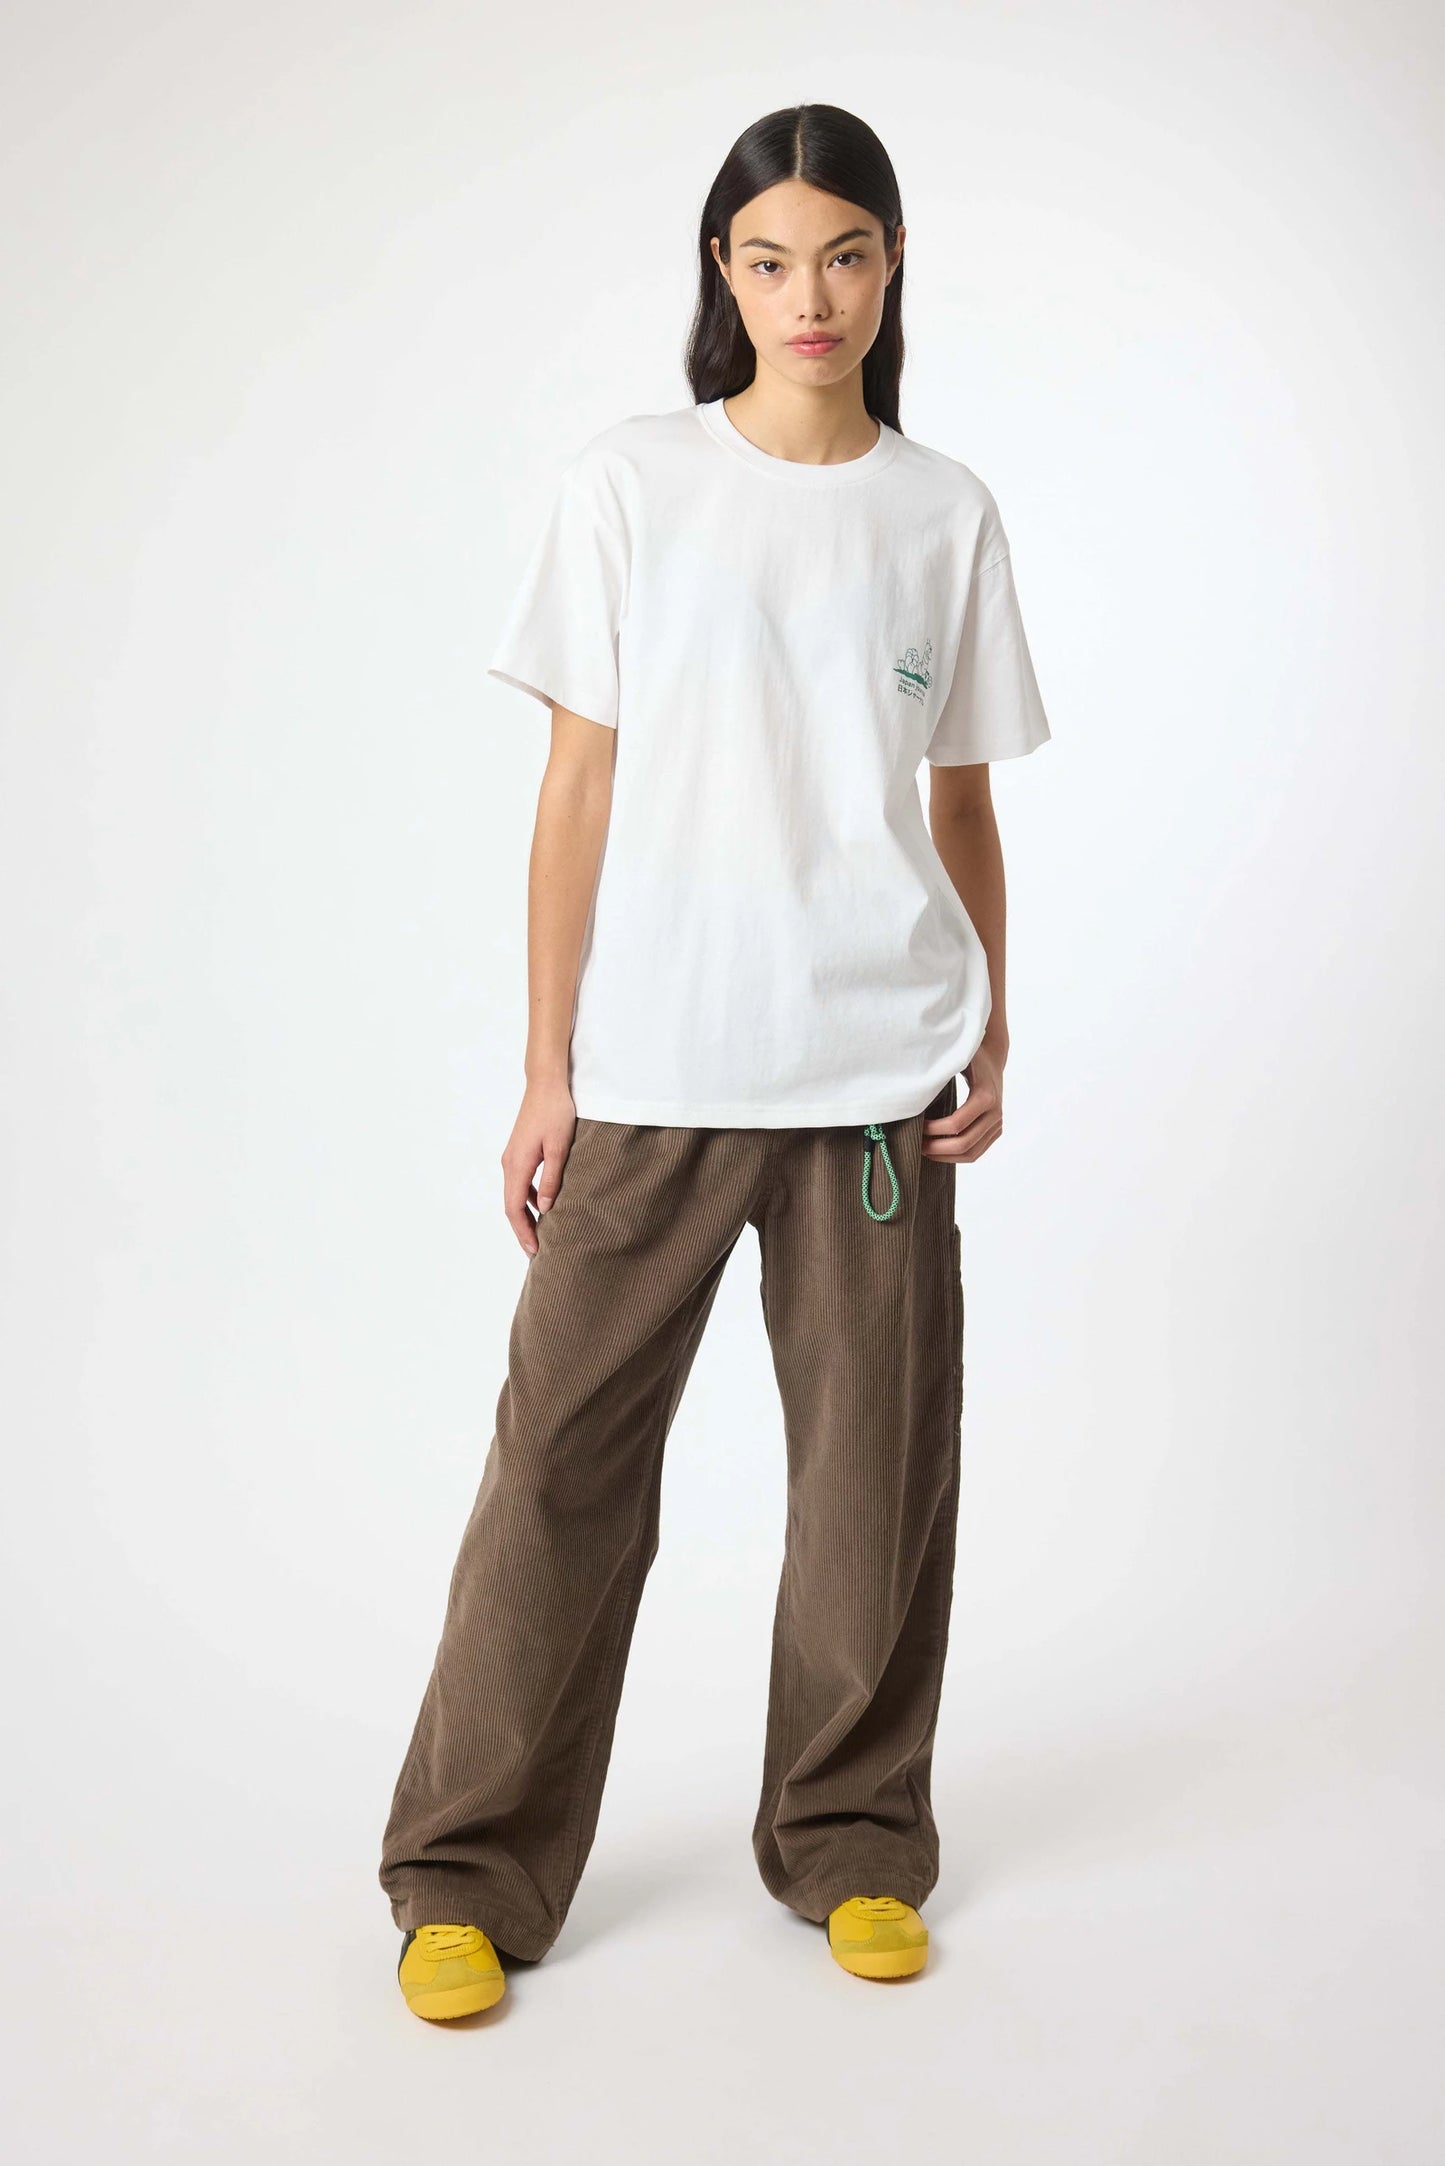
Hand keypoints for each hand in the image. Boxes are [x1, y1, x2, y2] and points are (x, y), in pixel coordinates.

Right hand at [501, 1082, 577, 1255]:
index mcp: (517, 1165)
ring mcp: (512, 1157)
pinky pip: (519, 1182)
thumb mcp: (560, 1147)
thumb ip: (552, 1179)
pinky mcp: (519, 1151)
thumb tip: (544, 1209)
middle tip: (536, 1252)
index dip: (523, 1232)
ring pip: (514, 1194)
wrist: (546, 1083)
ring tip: (540, 1234)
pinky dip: (527, 1199)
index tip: (534, 1251)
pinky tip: (541, 1206)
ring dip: (524, 1215)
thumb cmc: (556, 1112)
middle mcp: (509, 1163)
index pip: (514, 1208)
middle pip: (511, 1205)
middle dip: (522, 1230)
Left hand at [921, 1039, 1005, 1163]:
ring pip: (971, 1154)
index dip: (932, 1130)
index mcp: (986, 1096)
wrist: (991, 1058)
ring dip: (945, 1156)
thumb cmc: (967, 1057)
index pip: (956, 1124)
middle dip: (936, 1148)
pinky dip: (955, 1156)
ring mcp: (997, 1124)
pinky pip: (976, 1153)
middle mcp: (995, 1113)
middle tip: (916, 1145)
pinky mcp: (996, 1131)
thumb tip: (912, 1089)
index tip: (917, 1125)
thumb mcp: (955, 1059)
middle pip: (964, 1144)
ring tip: (924, 1150)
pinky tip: (937, 1150)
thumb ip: (939, 1072)